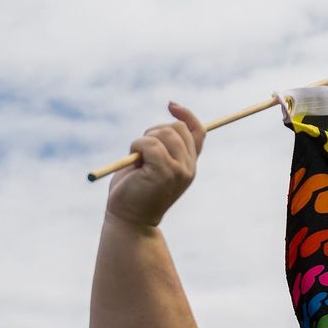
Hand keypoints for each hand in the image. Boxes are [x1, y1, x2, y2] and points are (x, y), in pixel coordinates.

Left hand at [106, 103, 204, 227]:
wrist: (129, 221)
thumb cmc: (133, 194)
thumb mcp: (150, 167)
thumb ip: (159, 149)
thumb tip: (160, 126)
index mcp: (187, 165)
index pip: (198, 131)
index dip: (186, 115)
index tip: (170, 106)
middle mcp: (188, 167)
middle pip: (177, 128)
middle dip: (154, 131)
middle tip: (140, 150)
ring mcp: (178, 170)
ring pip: (164, 134)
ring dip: (142, 140)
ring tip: (135, 160)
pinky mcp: (164, 172)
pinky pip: (149, 144)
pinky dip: (136, 147)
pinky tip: (132, 162)